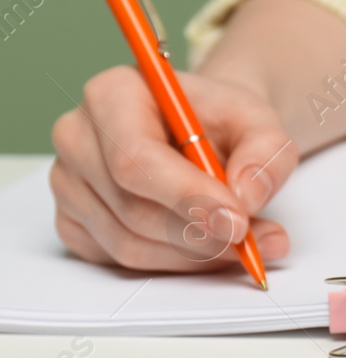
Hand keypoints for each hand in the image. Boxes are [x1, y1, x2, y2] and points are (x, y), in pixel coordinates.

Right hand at [50, 66, 296, 271]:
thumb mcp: (258, 119)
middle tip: (252, 239)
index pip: (136, 159)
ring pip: (129, 243)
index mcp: (113, 94)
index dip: (188, 197)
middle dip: (200, 234)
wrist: (201, 129)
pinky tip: (208, 245)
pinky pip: (121, 260)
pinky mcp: (74, 222)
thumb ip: (265, 152)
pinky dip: (173, 263)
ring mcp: (68, 183)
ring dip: (194, 255)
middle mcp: (78, 137)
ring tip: (244, 243)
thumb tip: (247, 197)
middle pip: (132, 208)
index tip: (236, 222)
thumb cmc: (219, 118)